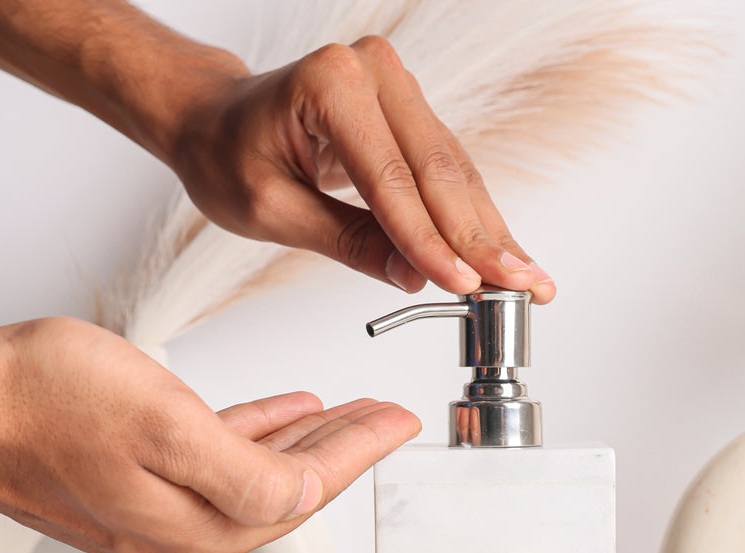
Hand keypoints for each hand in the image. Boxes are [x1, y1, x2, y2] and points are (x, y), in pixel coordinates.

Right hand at [0, 317, 419, 552]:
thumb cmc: (40, 402)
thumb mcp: (164, 424)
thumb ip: (246, 472)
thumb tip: (303, 498)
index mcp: (202, 529)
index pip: (307, 490)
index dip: (361, 451)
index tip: (400, 424)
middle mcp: (184, 540)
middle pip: (289, 490)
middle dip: (345, 449)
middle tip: (386, 417)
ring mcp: (157, 522)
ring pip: (257, 478)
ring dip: (305, 443)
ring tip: (346, 413)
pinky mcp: (134, 496)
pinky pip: (216, 467)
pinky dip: (255, 438)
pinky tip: (282, 416)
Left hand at [169, 35, 556, 302]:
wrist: (216, 120)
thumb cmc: (229, 156)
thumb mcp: (273, 210)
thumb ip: (348, 242)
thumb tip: (415, 277)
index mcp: (331, 85)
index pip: (392, 180)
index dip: (430, 241)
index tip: (465, 287)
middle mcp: (373, 73)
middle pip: (440, 171)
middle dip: (481, 240)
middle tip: (522, 287)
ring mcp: (398, 88)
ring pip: (457, 174)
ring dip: (491, 233)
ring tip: (528, 279)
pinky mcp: (411, 114)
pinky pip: (450, 172)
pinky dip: (476, 218)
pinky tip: (504, 254)